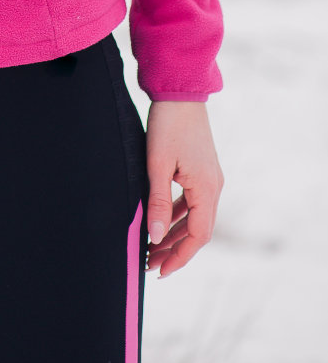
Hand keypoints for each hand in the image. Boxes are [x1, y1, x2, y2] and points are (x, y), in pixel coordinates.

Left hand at [145, 101, 223, 277]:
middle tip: (149, 264)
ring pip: (193, 216)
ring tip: (151, 247)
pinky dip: (176, 214)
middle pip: (197, 230)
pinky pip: (191, 201)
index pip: (197, 236)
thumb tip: (155, 237)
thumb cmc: (168, 124)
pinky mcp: (201, 169)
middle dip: (174, 249)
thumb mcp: (157, 164)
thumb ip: (157, 202)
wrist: (179, 90)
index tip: (160, 271)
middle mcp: (213, 187)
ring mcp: (209, 178)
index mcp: (206, 189)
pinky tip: (160, 220)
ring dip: (174, 233)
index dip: (179, 257)